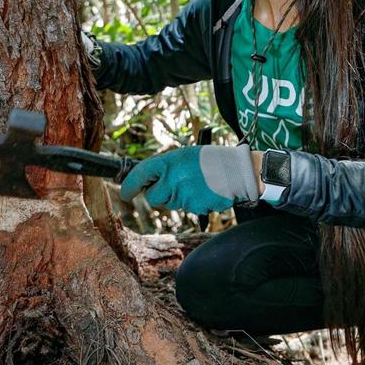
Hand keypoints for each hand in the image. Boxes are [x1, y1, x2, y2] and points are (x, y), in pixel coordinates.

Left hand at [120, 144, 259, 215]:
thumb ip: (165, 167)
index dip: (129, 186)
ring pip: (171, 204)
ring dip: (178, 197)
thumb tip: (147, 180)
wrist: (238, 171)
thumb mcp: (185, 155)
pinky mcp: (194, 207)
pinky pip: (186, 208)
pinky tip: (204, 192)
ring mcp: (183, 196)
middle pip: (154, 196)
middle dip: (160, 193)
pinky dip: (192, 202)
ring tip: (196, 184)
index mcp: (169, 163)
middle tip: (174, 184)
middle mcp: (173, 180)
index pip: (140, 175)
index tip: (125, 192)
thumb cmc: (211, 160)